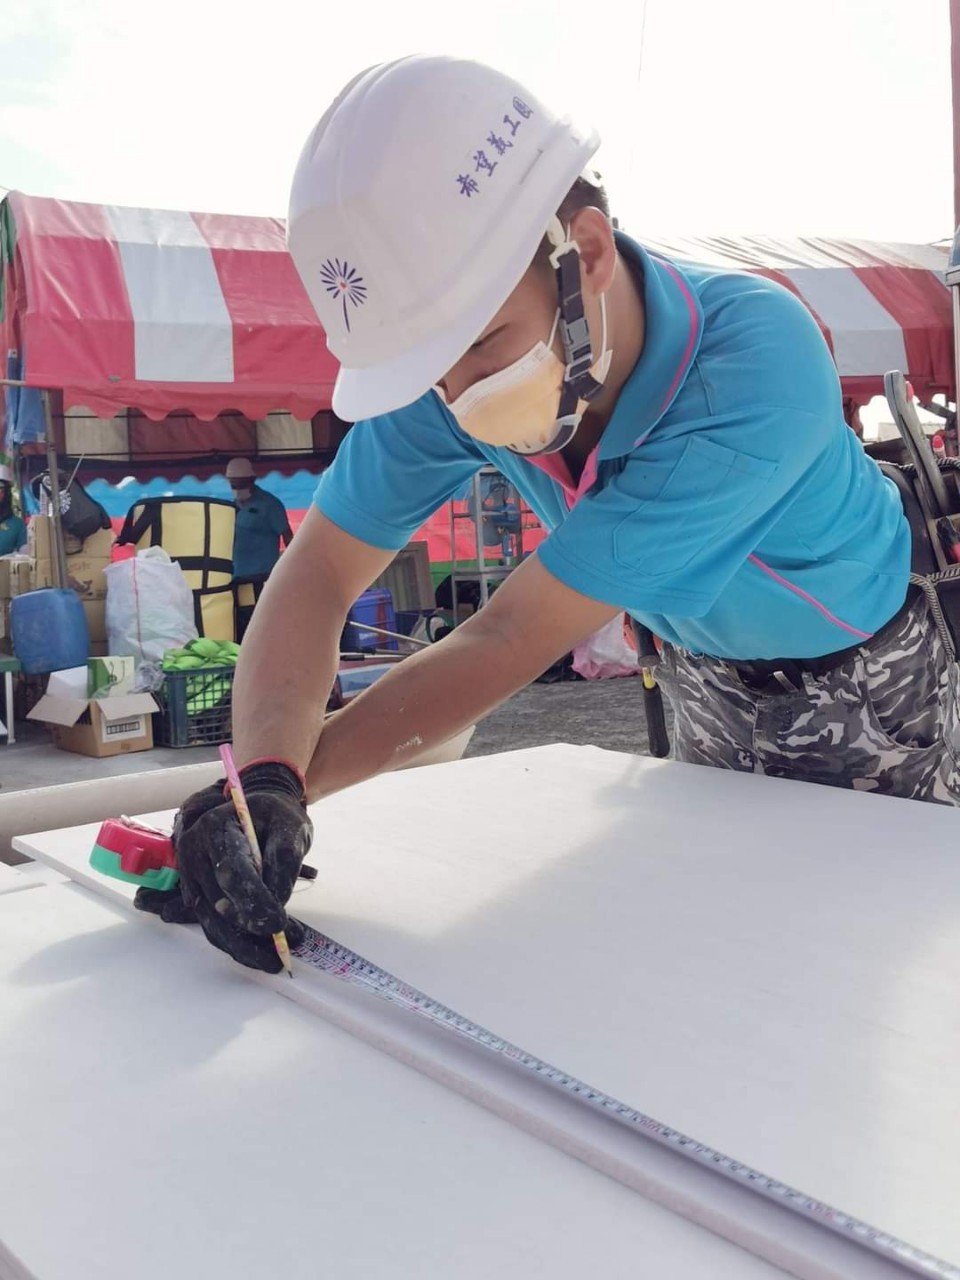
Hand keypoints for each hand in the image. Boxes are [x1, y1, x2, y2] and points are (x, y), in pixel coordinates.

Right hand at [135, 761, 312, 972]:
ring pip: (214, 923)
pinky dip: (237, 943)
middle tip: (291, 942)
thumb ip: (284, 861)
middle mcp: (194, 853)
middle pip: (220, 903)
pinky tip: (262, 953)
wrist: (261, 813)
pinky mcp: (197, 895)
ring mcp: (191, 877)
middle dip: (255, 929)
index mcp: (216, 829)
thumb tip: (277, 902)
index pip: (232, 871)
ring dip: (246, 945)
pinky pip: (214, 925)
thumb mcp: (291, 828)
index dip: (254, 901)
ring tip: (279, 957)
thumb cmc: (276, 816)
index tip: (279, 923)